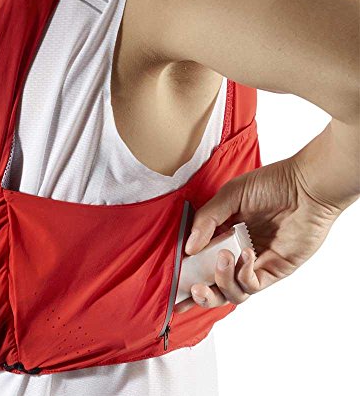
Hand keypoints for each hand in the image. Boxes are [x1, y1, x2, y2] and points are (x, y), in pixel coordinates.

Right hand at [174, 156, 342, 312]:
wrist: (306, 186)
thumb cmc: (271, 184)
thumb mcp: (230, 195)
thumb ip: (206, 220)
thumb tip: (188, 248)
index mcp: (222, 234)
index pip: (200, 260)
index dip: (186, 276)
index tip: (173, 285)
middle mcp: (236, 252)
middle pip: (214, 286)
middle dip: (201, 295)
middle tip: (192, 290)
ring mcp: (254, 263)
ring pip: (232, 292)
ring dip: (222, 281)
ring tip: (223, 258)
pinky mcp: (273, 270)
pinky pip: (252, 286)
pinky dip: (243, 275)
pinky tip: (245, 254)